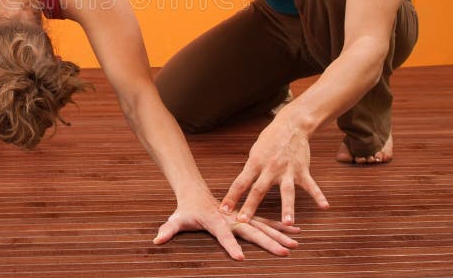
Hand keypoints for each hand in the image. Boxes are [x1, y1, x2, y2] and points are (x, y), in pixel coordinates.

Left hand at [153, 189, 299, 259]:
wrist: (196, 192)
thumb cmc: (186, 210)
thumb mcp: (177, 219)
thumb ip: (168, 230)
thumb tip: (156, 240)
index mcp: (216, 221)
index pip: (223, 236)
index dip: (230, 246)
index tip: (240, 259)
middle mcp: (233, 219)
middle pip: (252, 231)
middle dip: (268, 242)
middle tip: (285, 252)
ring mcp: (242, 218)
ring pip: (264, 226)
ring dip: (281, 234)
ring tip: (296, 243)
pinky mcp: (248, 218)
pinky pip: (267, 223)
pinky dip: (281, 227)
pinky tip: (296, 232)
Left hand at [220, 117, 328, 225]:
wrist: (291, 125)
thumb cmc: (269, 140)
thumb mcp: (255, 152)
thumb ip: (250, 170)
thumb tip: (241, 188)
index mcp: (255, 163)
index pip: (240, 182)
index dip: (231, 197)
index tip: (223, 210)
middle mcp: (270, 168)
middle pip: (258, 189)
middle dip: (250, 206)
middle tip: (243, 221)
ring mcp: (287, 170)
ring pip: (287, 191)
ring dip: (287, 207)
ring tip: (287, 223)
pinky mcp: (302, 170)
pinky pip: (311, 185)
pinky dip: (318, 195)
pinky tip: (324, 206)